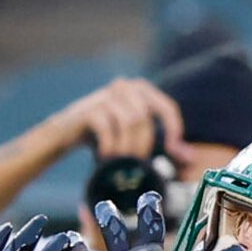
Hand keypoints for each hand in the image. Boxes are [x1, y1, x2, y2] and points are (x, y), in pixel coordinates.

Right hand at [45, 78, 192, 165]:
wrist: (62, 133)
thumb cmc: (100, 135)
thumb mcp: (130, 134)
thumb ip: (156, 139)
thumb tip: (189, 155)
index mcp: (140, 89)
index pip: (166, 107)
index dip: (172, 129)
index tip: (172, 150)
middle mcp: (125, 86)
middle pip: (145, 119)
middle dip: (142, 145)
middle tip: (134, 163)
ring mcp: (106, 95)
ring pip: (129, 123)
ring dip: (126, 148)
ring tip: (118, 161)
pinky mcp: (90, 109)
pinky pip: (108, 129)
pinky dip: (109, 147)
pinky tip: (104, 157)